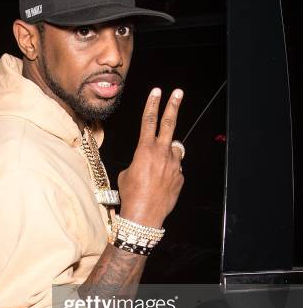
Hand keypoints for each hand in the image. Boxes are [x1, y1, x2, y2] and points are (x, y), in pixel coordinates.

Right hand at [118, 88, 183, 227]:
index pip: (149, 120)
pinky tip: (160, 184)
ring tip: (158, 166)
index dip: (152, 104)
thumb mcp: (127, 173)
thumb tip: (146, 161)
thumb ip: (139, 161)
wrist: (143, 215)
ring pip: (174, 149)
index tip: (157, 91)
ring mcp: (174, 165)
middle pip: (170, 123)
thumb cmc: (130, 194)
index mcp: (145, 150)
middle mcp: (162, 154)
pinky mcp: (180, 177)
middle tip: (178, 93)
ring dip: (168, 152)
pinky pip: (175, 169)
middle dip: (173, 106)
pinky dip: (169, 172)